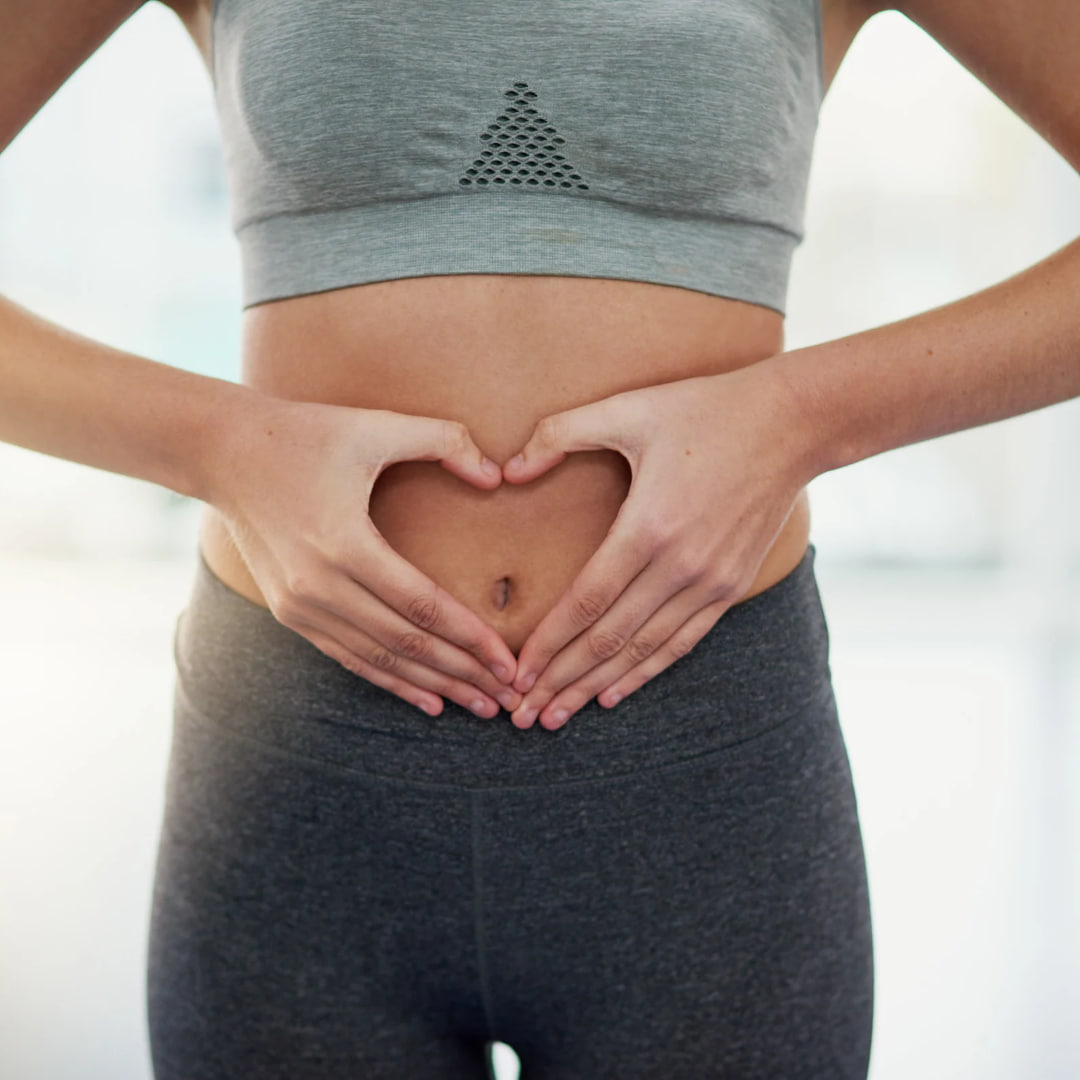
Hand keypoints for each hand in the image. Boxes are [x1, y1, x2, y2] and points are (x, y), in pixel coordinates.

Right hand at [206, 393, 522, 718]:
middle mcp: (319, 585)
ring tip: (480, 706)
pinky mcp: (289, 613)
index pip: (422, 606)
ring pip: (380, 660)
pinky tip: (428, 700)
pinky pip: (350, 657)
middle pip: (406, 644)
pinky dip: (391, 682)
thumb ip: (445, 440)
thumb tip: (497, 476)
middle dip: (463, 674)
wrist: (223, 452)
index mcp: (344, 543)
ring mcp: (300, 606)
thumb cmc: (306, 433)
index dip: (470, 638)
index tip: (508, 662)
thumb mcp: (376, 424)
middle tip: (508, 697)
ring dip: (433, 686)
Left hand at [500, 361, 813, 729]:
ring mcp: (710, 581)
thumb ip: (559, 435)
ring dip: (595, 687)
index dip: (547, 644)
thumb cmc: (703, 409)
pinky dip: (645, 671)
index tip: (515, 674)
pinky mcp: (731, 586)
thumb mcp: (626, 408)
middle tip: (521, 714)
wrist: (793, 424)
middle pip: (607, 639)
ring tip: (555, 716)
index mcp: (648, 527)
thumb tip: (506, 470)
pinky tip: (614, 694)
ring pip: (642, 650)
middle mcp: (680, 566)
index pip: (586, 603)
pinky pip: (681, 642)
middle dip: (560, 680)